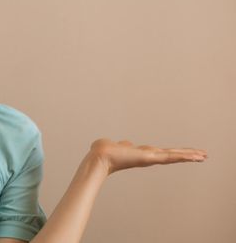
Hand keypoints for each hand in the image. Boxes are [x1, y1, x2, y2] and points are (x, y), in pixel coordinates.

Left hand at [89, 138, 207, 175]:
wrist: (100, 157)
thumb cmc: (104, 151)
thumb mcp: (118, 145)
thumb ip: (124, 145)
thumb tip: (126, 144)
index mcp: (141, 153)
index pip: (161, 153)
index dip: (172, 153)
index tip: (183, 153)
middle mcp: (147, 157)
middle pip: (170, 155)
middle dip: (186, 155)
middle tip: (201, 155)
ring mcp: (150, 158)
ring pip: (173, 156)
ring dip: (189, 155)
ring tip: (203, 155)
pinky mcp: (150, 158)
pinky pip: (170, 156)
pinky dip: (183, 156)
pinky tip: (194, 156)